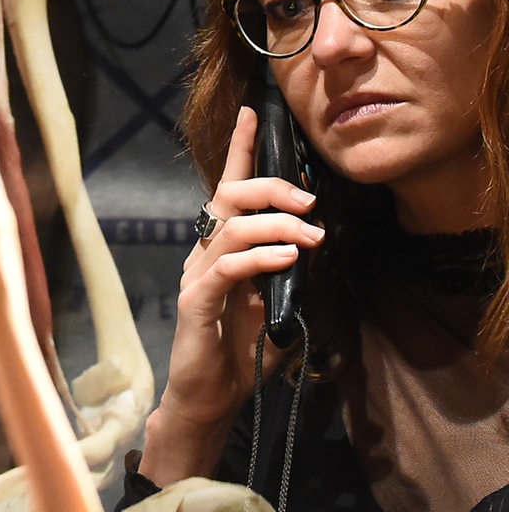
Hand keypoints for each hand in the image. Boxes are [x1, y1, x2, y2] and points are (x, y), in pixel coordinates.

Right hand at [138, 105, 322, 485]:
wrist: (210, 397)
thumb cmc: (241, 351)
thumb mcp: (277, 306)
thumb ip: (290, 275)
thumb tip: (315, 246)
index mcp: (222, 246)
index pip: (230, 188)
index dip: (241, 149)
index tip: (254, 114)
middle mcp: (205, 250)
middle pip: (229, 196)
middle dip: (271, 188)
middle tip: (309, 203)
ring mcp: (197, 273)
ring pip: (231, 226)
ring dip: (276, 226)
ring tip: (310, 238)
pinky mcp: (196, 300)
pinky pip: (226, 268)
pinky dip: (259, 259)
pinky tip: (286, 262)